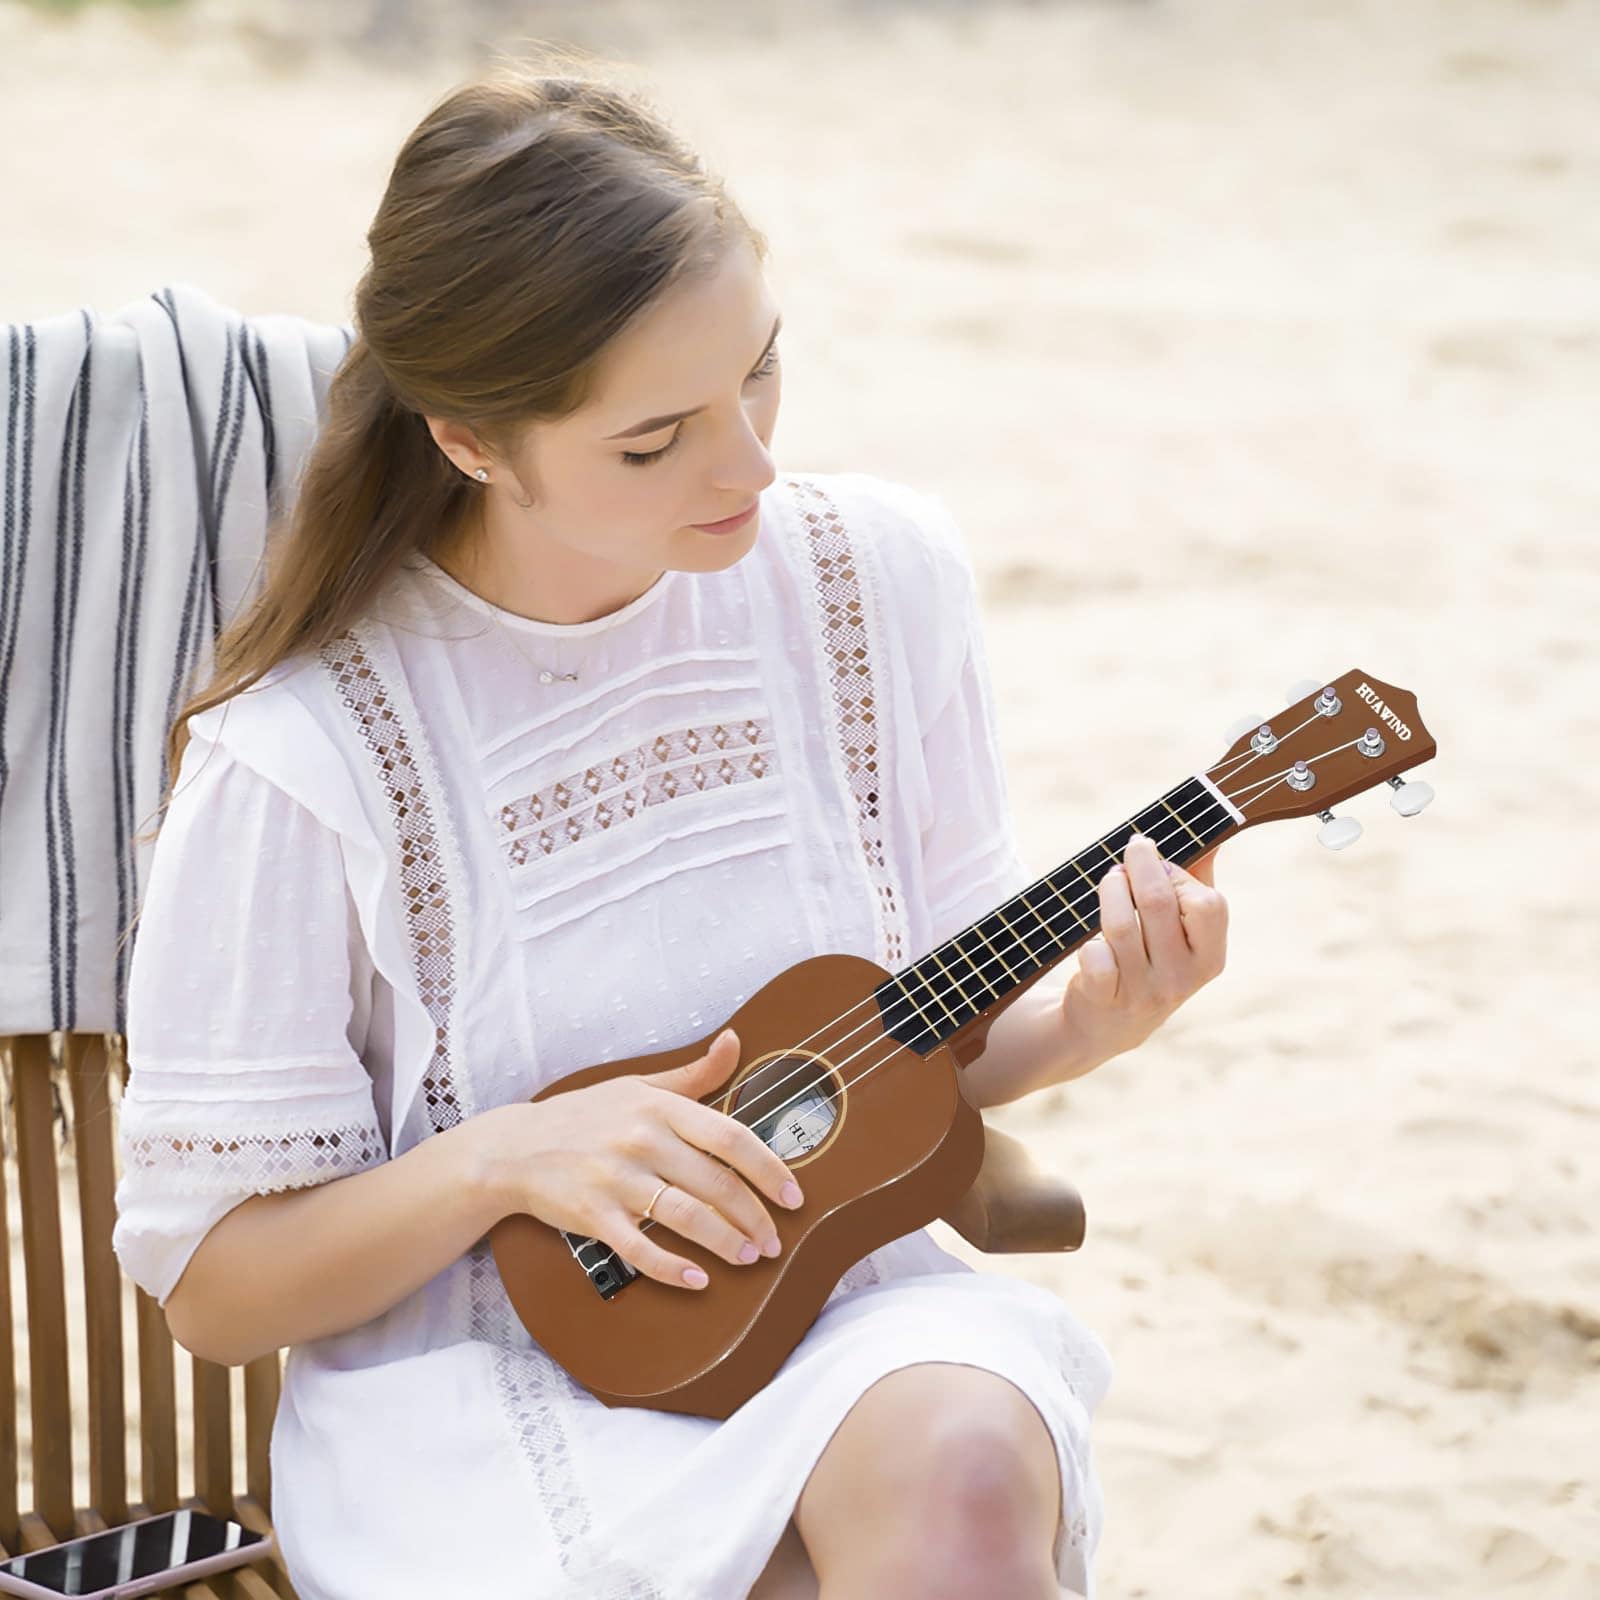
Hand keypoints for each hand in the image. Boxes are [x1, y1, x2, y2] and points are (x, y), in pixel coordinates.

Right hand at [486, 1029, 804, 1290]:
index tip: (794, 1196)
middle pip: (716, 1182)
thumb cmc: (585, 1115)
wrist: (515, 1147)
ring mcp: (616, 1179)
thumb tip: (735, 1041)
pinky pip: (641, 1248)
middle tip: (774, 1240)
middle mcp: (641, 1139)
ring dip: (726, 1243)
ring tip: (749, 1257)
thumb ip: (693, 1074)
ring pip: (686, 1216)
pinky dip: (673, 1268)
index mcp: (659, 1106)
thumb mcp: (639, 1085)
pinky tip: (698, 1279)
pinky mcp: (592, 1215)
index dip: (768, 1169)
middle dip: (754, 1216)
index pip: (729, 1137)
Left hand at [1062, 834, 1228, 1065]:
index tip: (1164, 864)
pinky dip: (1089, 940)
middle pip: (1158, 904)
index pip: (1208, 905)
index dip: (1181, 876)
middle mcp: (1180, 978)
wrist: (1109, 1025)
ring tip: (1111, 879)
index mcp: (1209, 959)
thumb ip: (1197, 886)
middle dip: (1140, 865)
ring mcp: (1142, 991)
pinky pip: (1094, 956)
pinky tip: (1093, 937)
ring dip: (1111, 889)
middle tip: (1133, 849)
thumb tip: (1213, 838)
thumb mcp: (1184, 936)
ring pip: (1121, 925)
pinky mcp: (1105, 998)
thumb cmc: (1151, 962)